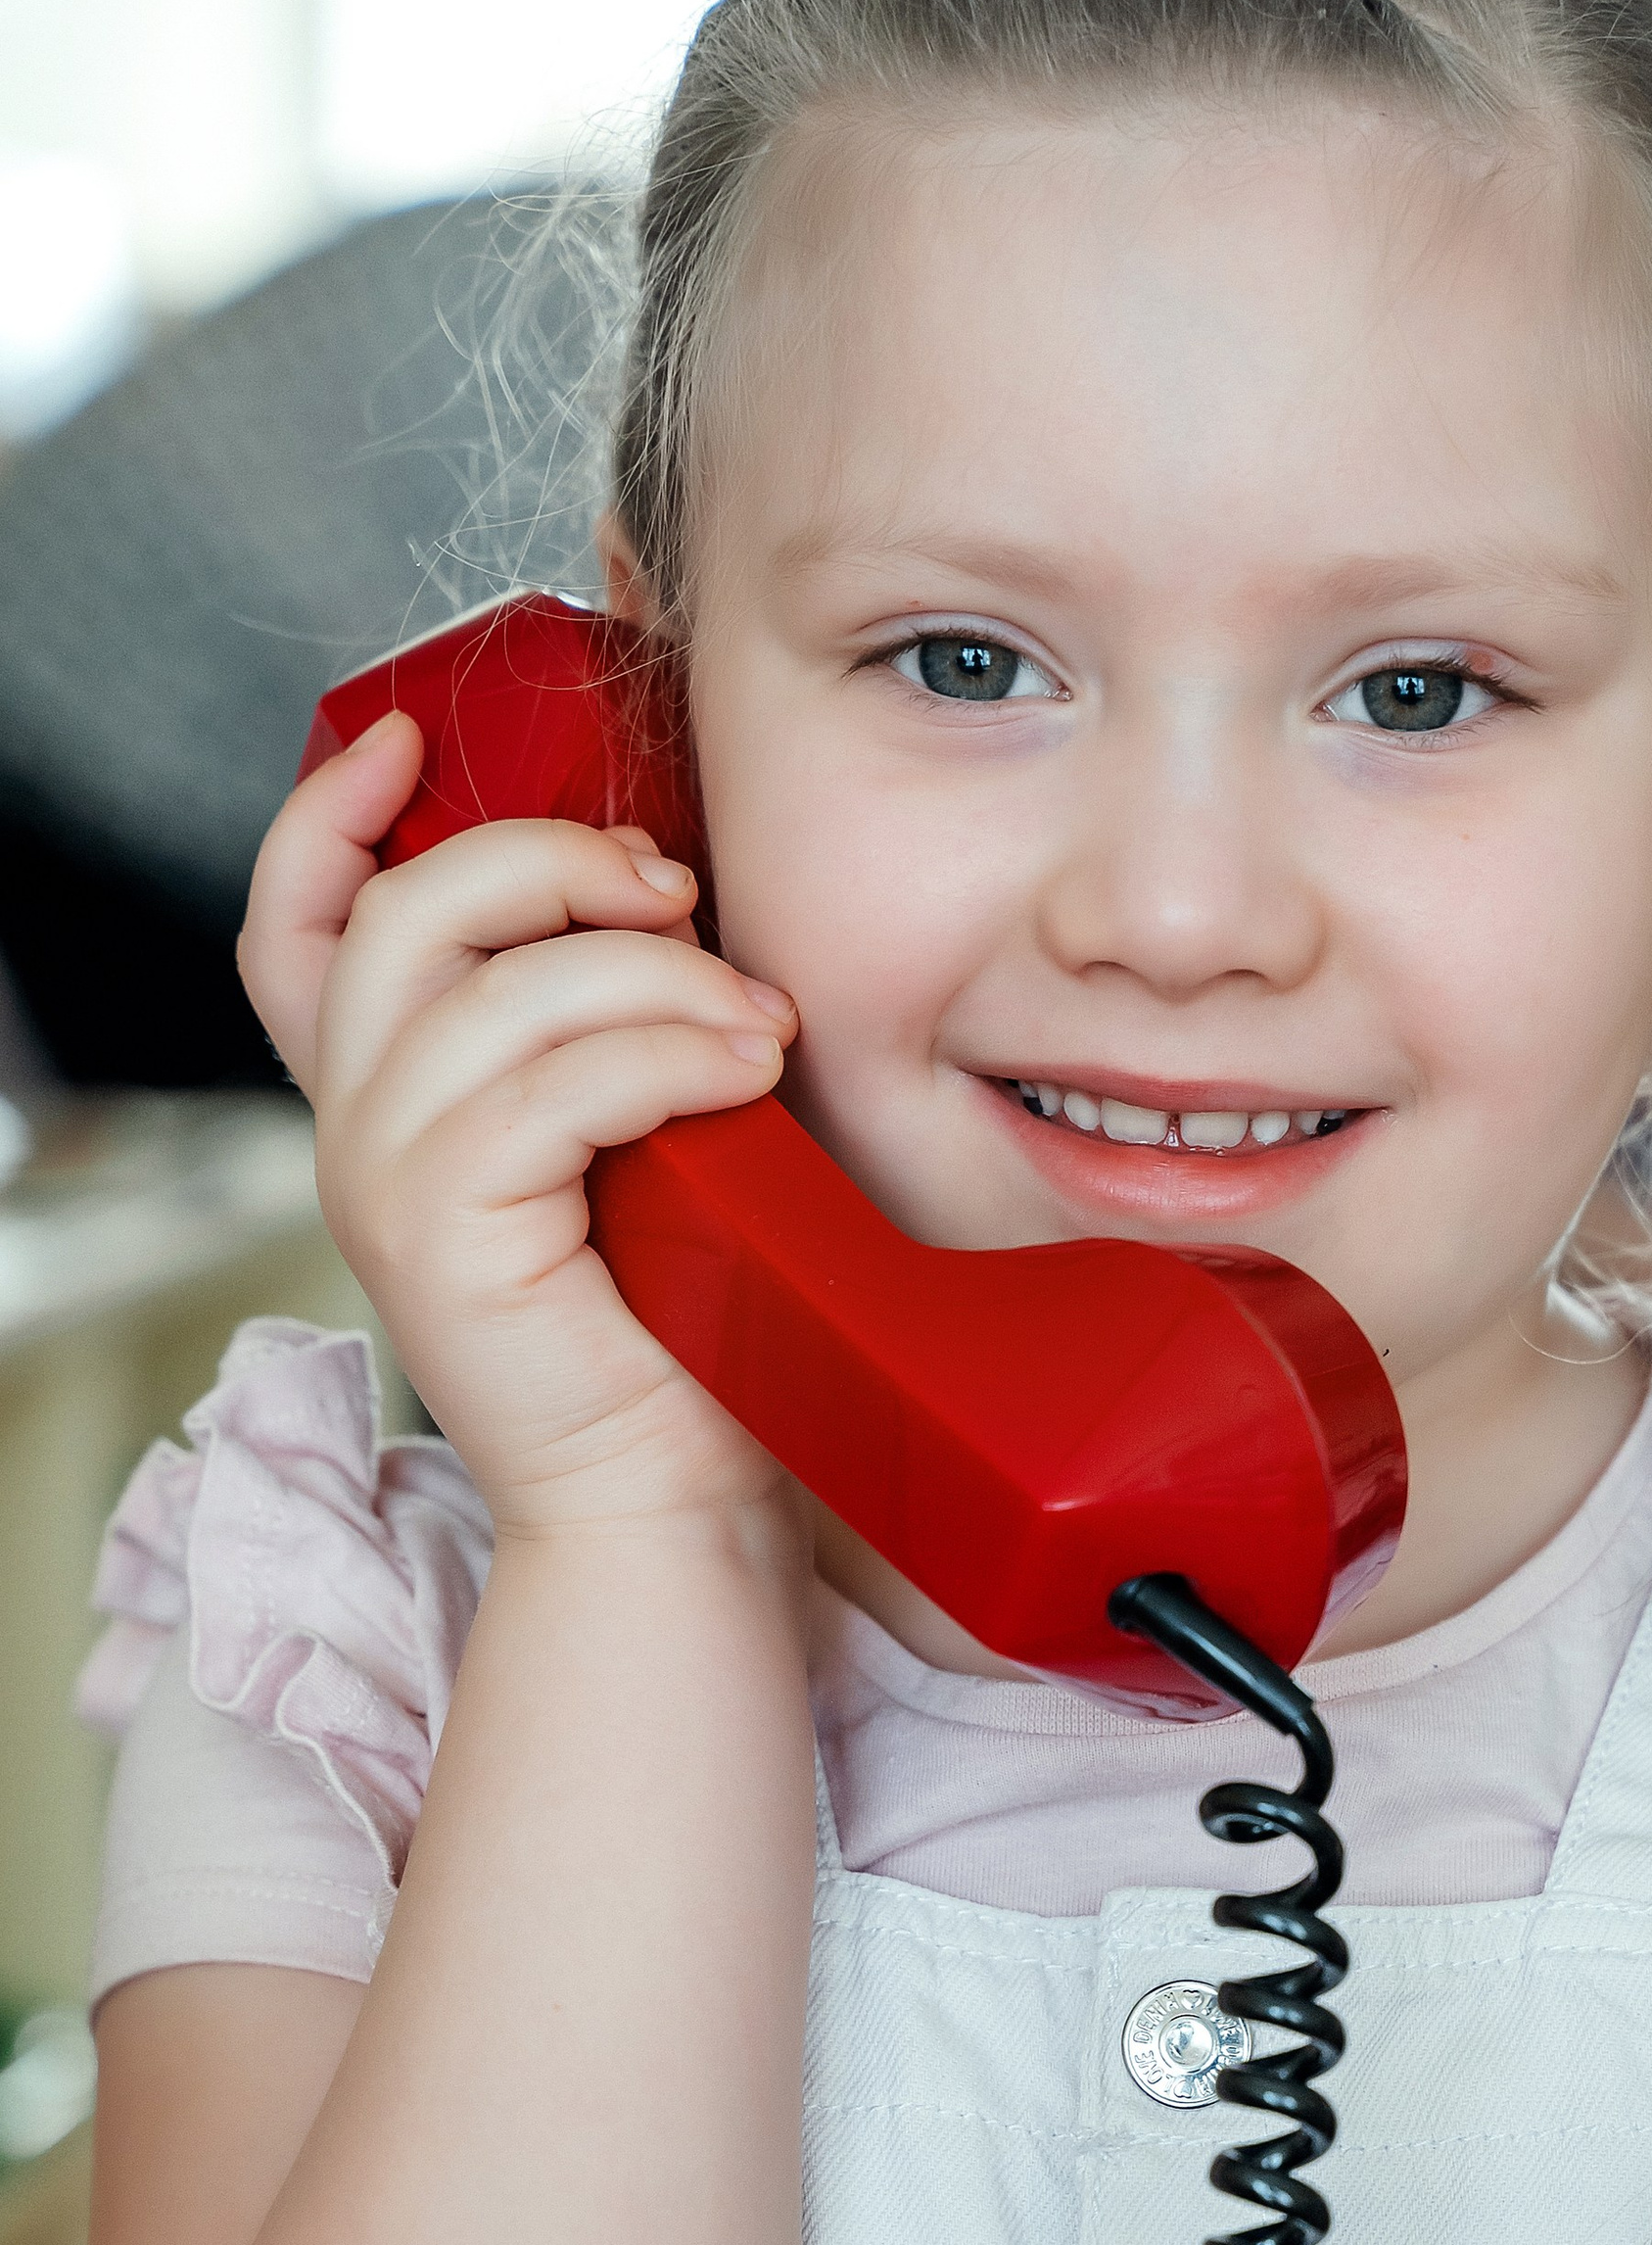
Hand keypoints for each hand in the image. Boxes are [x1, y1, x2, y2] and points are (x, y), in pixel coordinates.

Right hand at [238, 709, 803, 1533]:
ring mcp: (387, 1184)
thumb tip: (661, 878)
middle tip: (679, 891)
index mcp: (385, 1098)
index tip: (411, 742)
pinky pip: (555, 1084)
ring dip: (652, 976)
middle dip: (552, 863)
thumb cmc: (676, 1328)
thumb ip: (597, 1024)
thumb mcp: (630, 1137)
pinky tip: (746, 1070)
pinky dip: (666, 1052)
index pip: (298, 925)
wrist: (671, 1502)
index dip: (330, 815)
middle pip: (407, 914)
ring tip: (761, 1023)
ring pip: (498, 992)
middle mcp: (355, 1132)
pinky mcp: (444, 1237)